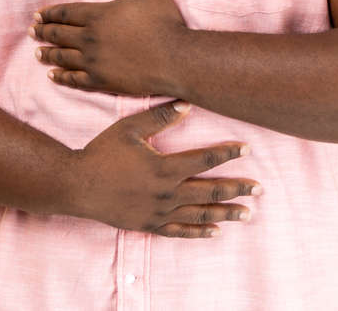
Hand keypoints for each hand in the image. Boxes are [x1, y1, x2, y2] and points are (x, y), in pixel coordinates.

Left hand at [32, 0, 186, 96]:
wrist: (176, 59)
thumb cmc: (165, 22)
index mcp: (99, 15)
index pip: (66, 12)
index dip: (50, 13)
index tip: (38, 15)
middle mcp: (90, 38)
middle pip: (59, 34)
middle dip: (43, 32)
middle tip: (32, 31)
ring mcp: (94, 61)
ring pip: (62, 57)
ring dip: (48, 54)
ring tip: (37, 53)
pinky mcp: (101, 81)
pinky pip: (74, 79)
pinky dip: (61, 77)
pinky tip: (53, 76)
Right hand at [71, 100, 259, 237]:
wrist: (77, 185)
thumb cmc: (102, 153)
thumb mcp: (129, 128)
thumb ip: (159, 117)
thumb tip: (187, 105)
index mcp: (165, 167)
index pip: (205, 160)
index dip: (228, 153)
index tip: (247, 149)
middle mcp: (167, 193)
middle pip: (210, 191)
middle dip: (237, 189)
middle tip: (260, 189)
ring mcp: (159, 212)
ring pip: (200, 215)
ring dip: (226, 213)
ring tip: (247, 213)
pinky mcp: (149, 225)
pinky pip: (180, 232)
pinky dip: (199, 232)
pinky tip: (216, 232)